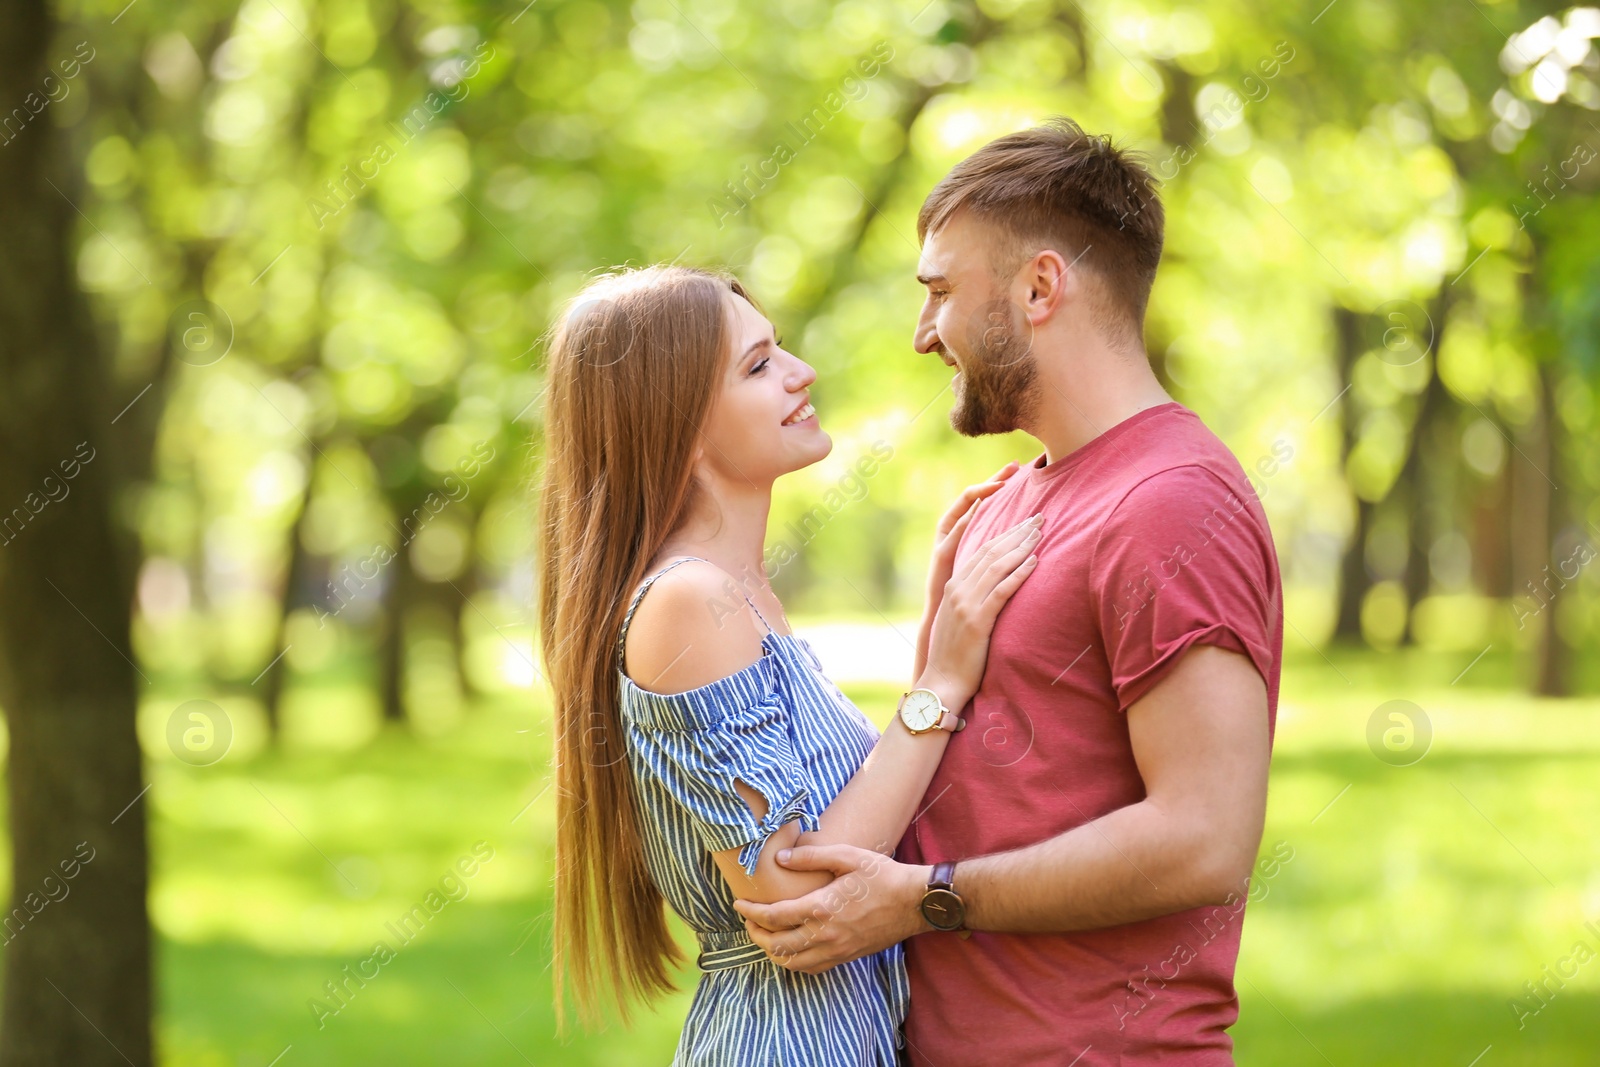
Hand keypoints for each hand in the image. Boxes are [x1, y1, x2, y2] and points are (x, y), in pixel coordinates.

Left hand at [732, 844, 928, 973]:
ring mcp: (836, 950)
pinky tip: (791, 948)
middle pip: (776, 945)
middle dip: (755, 934)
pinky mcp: (846, 957)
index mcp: (821, 908)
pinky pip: (811, 968)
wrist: (914, 903)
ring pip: (791, 962)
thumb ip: (811, 856)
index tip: (739, 903)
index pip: (773, 916)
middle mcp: (825, 935)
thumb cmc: (882, 876)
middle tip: (748, 920)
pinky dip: (794, 962)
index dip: (750, 911)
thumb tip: (780, 858)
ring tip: (764, 935)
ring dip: (772, 951)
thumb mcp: (847, 856)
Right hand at [913, 462, 1019, 678]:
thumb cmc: (955, 656)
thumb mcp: (960, 621)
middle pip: (991, 552)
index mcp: (953, 587)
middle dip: (1017, 533)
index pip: (981, 551)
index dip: (1004, 534)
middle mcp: (958, 590)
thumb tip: (995, 588)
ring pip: (997, 566)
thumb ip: (973, 600)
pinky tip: (1035, 562)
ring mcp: (966, 604)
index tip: (1024, 522)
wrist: (941, 682)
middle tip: (1040, 518)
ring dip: (1022, 547)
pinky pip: (1001, 591)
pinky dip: (1019, 574)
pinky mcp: (977, 621)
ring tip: (1041, 534)